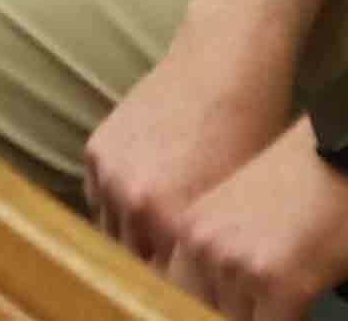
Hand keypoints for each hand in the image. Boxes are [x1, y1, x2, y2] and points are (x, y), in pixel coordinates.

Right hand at [87, 40, 299, 267]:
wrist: (225, 58)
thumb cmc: (250, 128)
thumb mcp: (237, 200)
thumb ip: (209, 247)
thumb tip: (202, 283)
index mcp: (175, 223)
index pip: (165, 283)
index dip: (180, 288)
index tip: (188, 286)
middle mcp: (136, 203)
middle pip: (133, 262)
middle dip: (153, 266)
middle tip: (172, 264)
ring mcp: (111, 174)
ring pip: (111, 232)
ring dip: (131, 237)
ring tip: (156, 234)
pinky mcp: (97, 150)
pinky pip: (98, 197)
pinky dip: (116, 205)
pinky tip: (141, 202)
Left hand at [155, 120, 347, 320]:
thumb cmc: (309, 173)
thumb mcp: (240, 207)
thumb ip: (217, 250)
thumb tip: (215, 298)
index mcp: (186, 227)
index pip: (174, 295)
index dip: (200, 308)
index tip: (222, 303)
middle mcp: (202, 247)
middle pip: (197, 313)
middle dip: (225, 314)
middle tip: (256, 303)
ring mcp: (239, 267)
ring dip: (261, 316)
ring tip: (283, 300)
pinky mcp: (282, 285)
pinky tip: (303, 307)